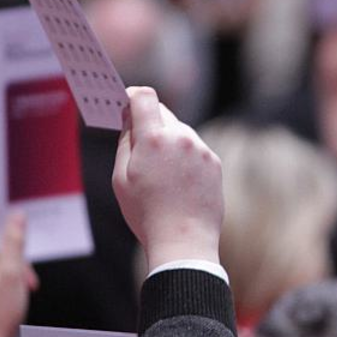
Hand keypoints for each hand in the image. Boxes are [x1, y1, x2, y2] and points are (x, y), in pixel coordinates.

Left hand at [0, 210, 37, 336]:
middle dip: (17, 247)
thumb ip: (15, 240)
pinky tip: (21, 283)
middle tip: (28, 266)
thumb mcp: (14, 270)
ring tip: (26, 280)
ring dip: (17, 261)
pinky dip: (11, 269)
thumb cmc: (1, 309)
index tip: (24, 208)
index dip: (8, 213)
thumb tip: (18, 216)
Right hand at [113, 87, 222, 266]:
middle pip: (163, 113)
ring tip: (158, 170)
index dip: (132, 96)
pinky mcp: (214, 163)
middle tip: (137, 140)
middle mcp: (182, 137)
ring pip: (180, 132)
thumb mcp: (121, 177)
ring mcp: (202, 150)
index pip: (144, 97)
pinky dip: (184, 156)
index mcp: (154, 138)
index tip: (124, 103)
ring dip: (168, 140)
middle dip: (149, 122)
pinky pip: (195, 149)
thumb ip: (126, 141)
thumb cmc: (146, 212)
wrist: (184, 239)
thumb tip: (130, 118)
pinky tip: (176, 180)